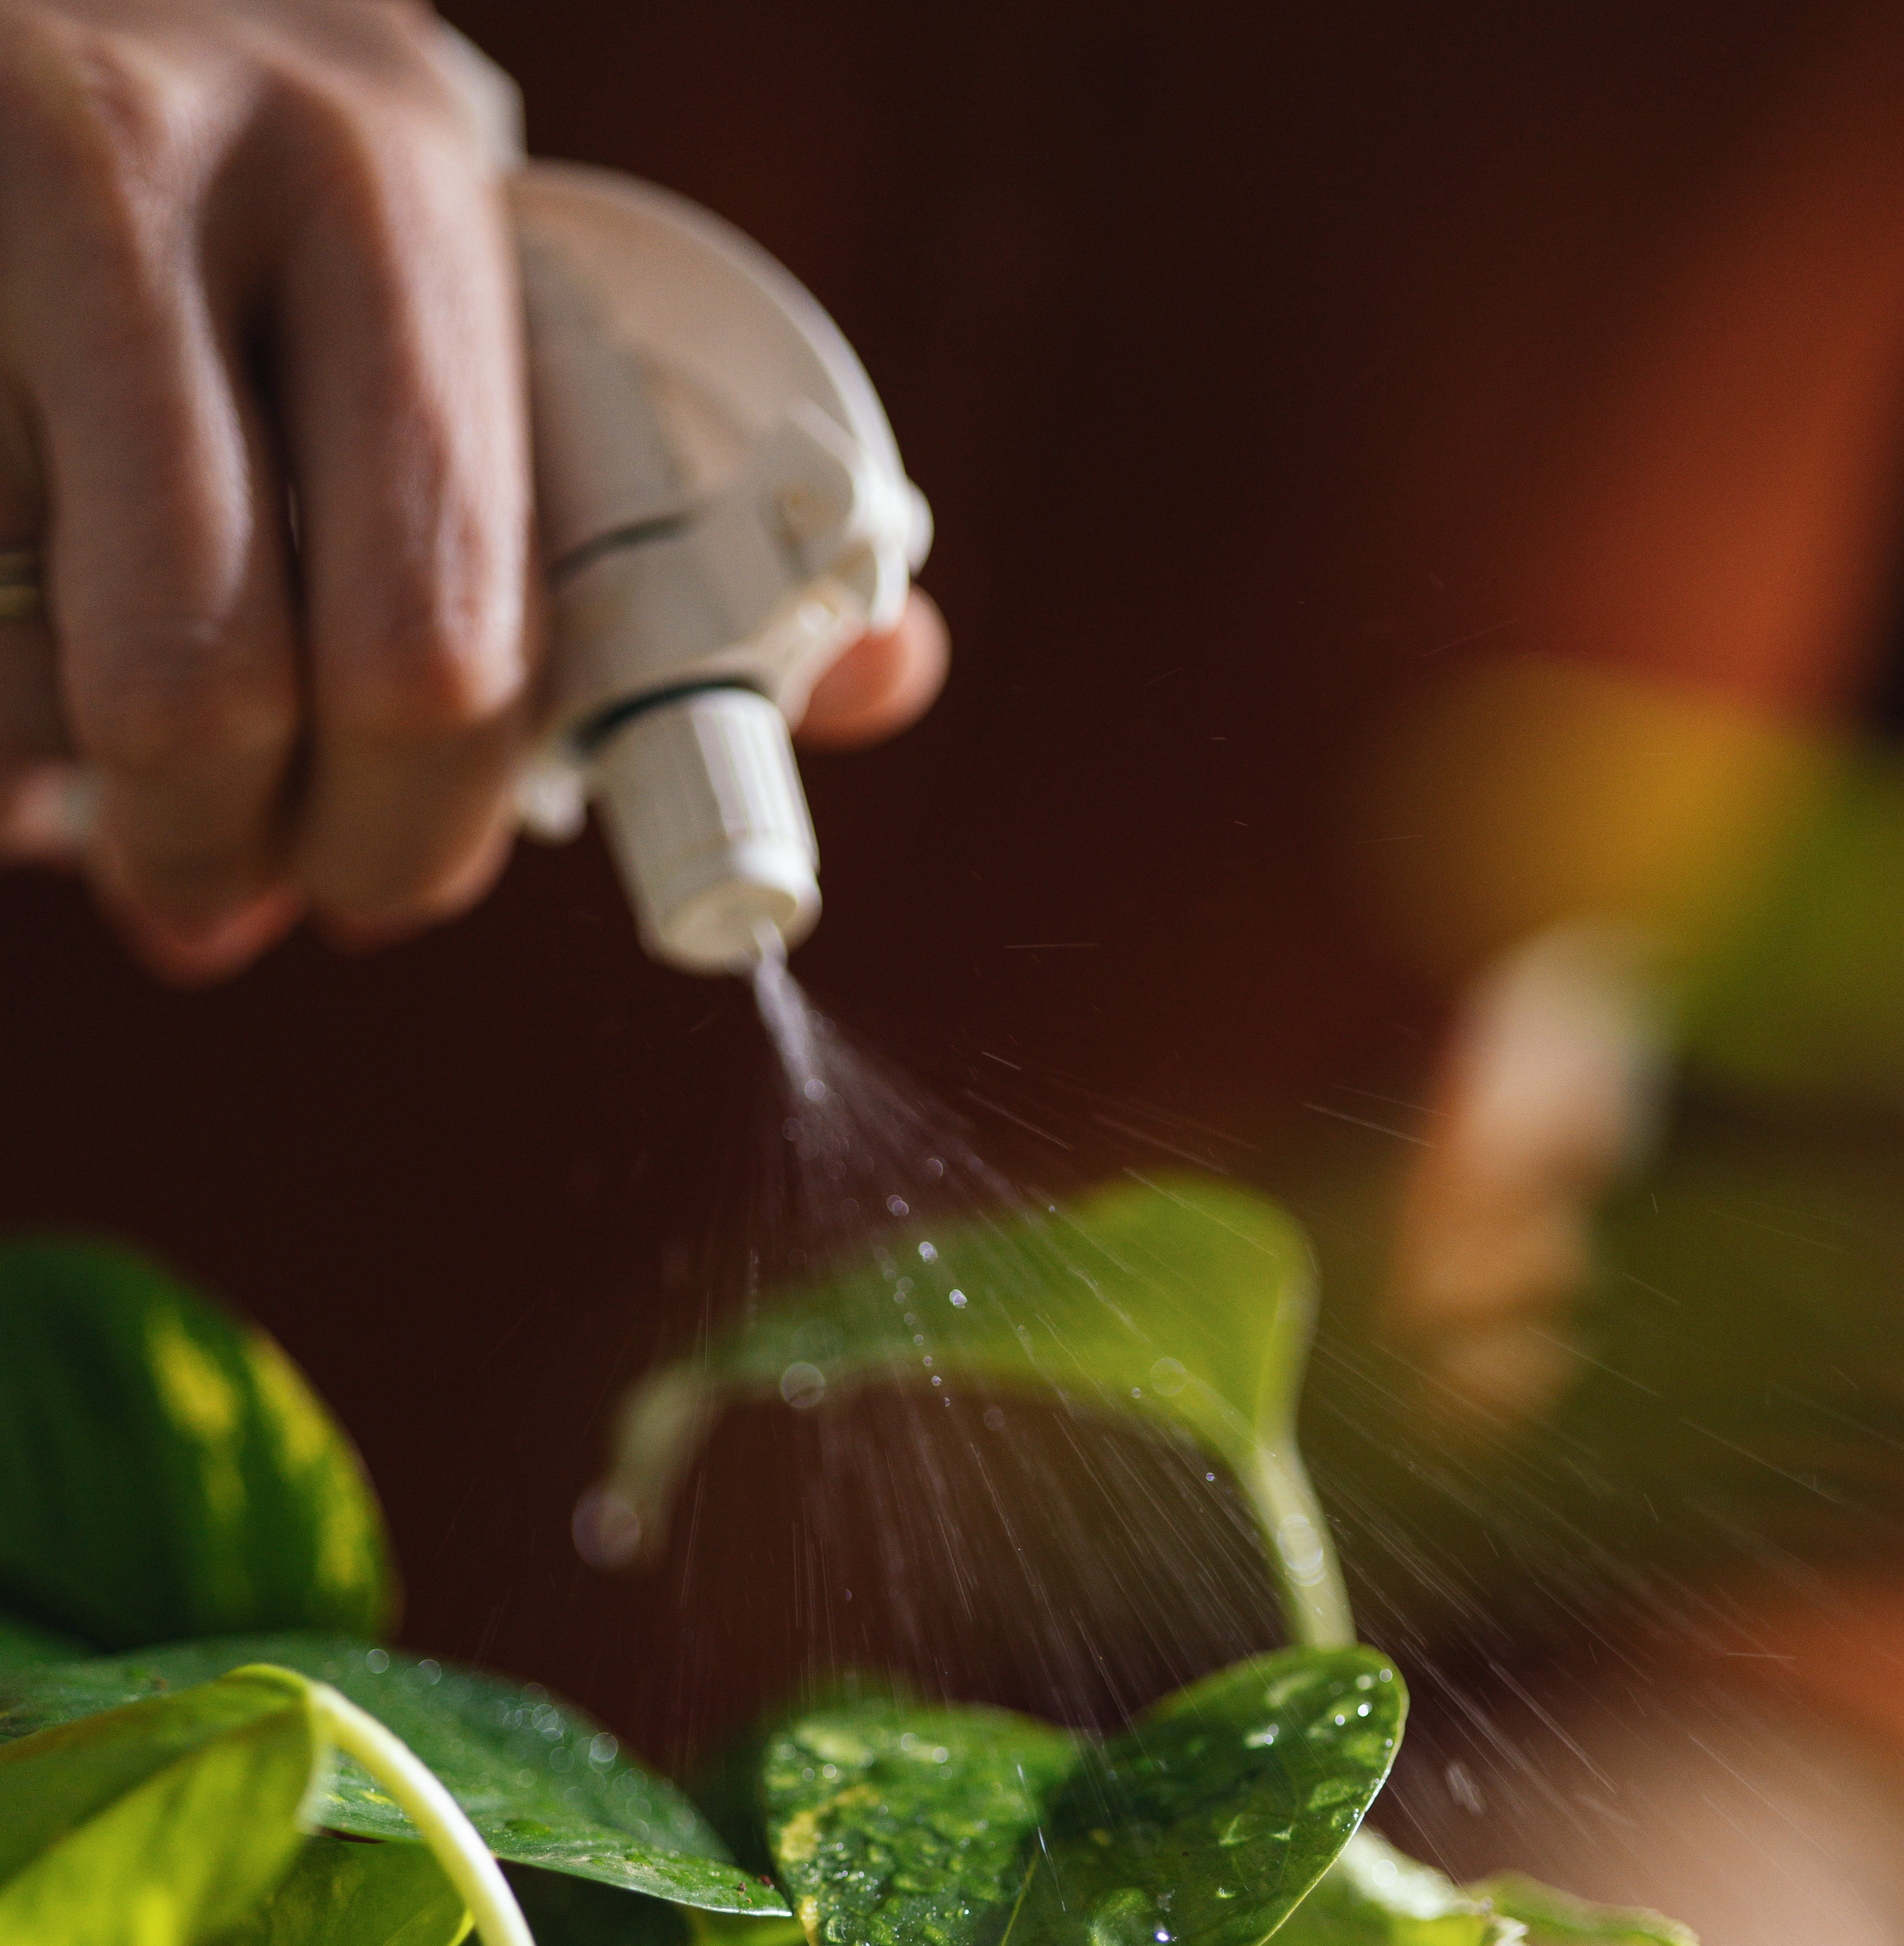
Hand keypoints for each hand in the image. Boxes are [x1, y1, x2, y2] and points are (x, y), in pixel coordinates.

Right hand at [0, 1, 945, 981]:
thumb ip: (642, 495)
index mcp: (394, 178)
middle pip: (221, 689)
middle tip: (242, 897)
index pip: (453, 620)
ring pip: (43, 692)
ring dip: (81, 789)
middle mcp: (175, 172)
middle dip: (246, 853)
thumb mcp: (449, 284)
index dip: (431, 827)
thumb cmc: (249, 191)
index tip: (390, 888)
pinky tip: (17, 632)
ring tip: (98, 733)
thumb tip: (897, 672)